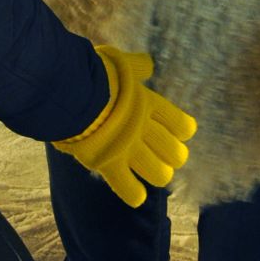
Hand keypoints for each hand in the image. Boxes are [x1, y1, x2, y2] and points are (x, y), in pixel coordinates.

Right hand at [54, 47, 195, 207]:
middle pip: (174, 152)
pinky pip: (127, 187)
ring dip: (159, 174)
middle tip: (169, 157)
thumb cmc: (98, 75)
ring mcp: (129, 149)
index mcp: (150, 105)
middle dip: (174, 156)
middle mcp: (144, 130)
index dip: (183, 130)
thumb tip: (148, 64)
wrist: (75, 92)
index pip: (181, 124)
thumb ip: (138, 66)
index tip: (183, 133)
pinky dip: (133, 193)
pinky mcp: (109, 164)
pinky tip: (138, 196)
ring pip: (158, 173)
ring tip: (157, 174)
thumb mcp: (123, 64)